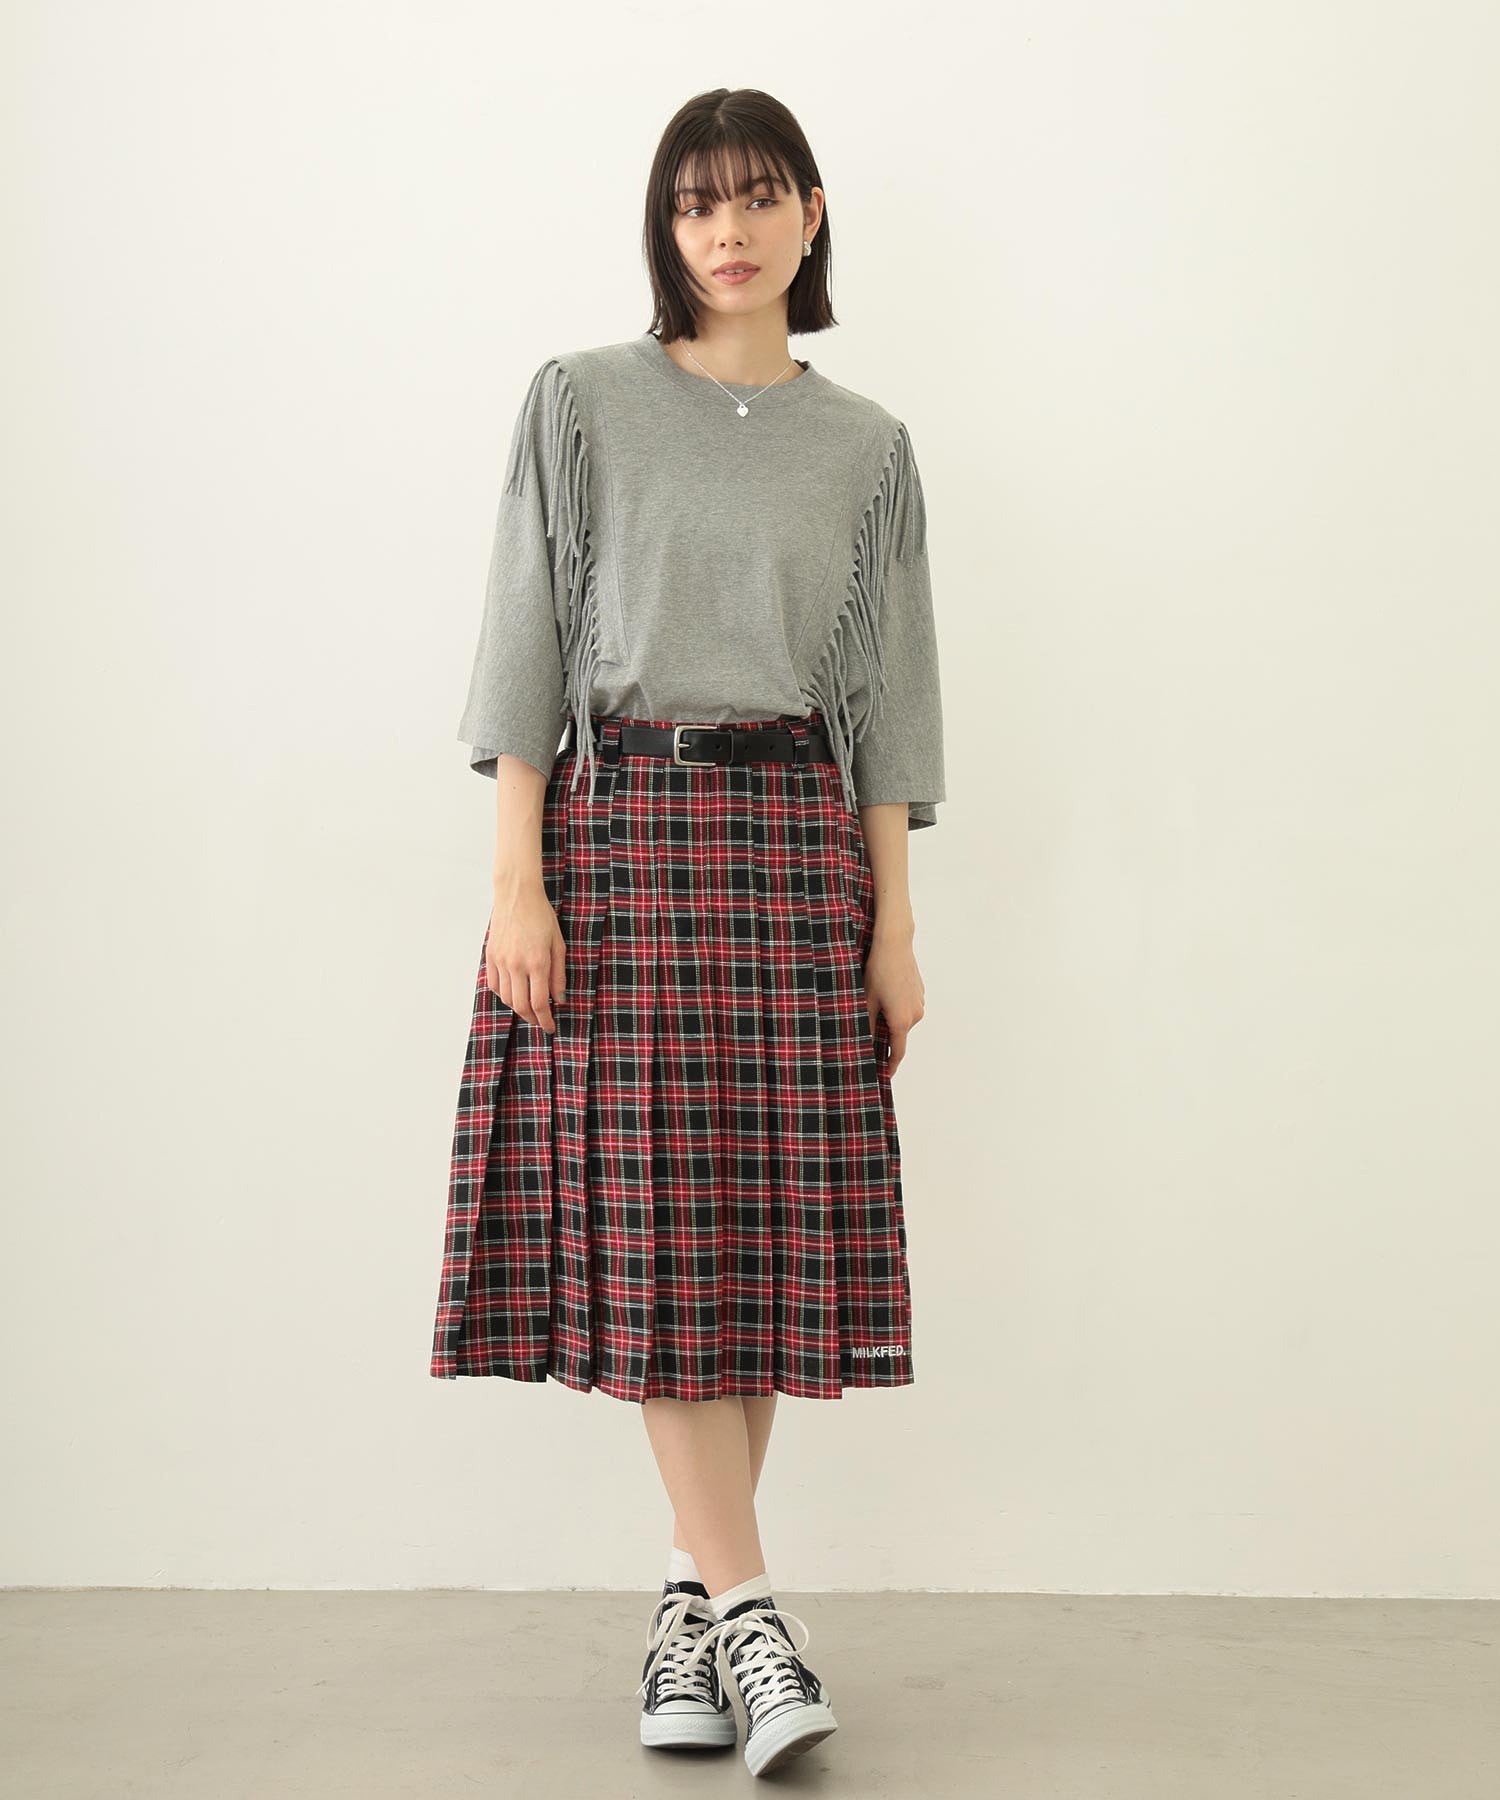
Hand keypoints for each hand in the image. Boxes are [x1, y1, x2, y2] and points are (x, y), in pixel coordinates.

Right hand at [486, 878, 565, 1031]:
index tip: (550, 1028)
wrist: (517, 895)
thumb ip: (559, 974)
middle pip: (521, 1006)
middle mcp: (516, 965)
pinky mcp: (490, 956)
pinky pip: (495, 985)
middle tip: (541, 1022)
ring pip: (507, 998)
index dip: (545, 1020)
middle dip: (532, 1019)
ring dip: (518, 1009)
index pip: (539, 1003)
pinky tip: (514, 994)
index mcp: (537, 962)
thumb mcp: (558, 944)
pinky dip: (504, 995)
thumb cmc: (542, 916)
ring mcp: (501, 961)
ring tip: (529, 1009)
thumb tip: (559, 999)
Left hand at [860, 929, 925, 1076]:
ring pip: (902, 1021)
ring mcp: (919, 1003)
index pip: (897, 1052)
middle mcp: (915, 1015)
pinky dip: (896, 1009)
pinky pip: (907, 1008)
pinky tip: (884, 996)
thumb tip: (865, 1043)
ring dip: (890, 1021)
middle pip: (898, 1036)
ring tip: (874, 1009)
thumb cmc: (878, 971)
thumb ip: (868, 1026)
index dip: (890, 1066)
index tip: (884, 1075)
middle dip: (886, 1040)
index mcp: (901, 1021)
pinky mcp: (919, 993)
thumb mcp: (867, 1000)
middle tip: (869, 1040)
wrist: (894, 944)